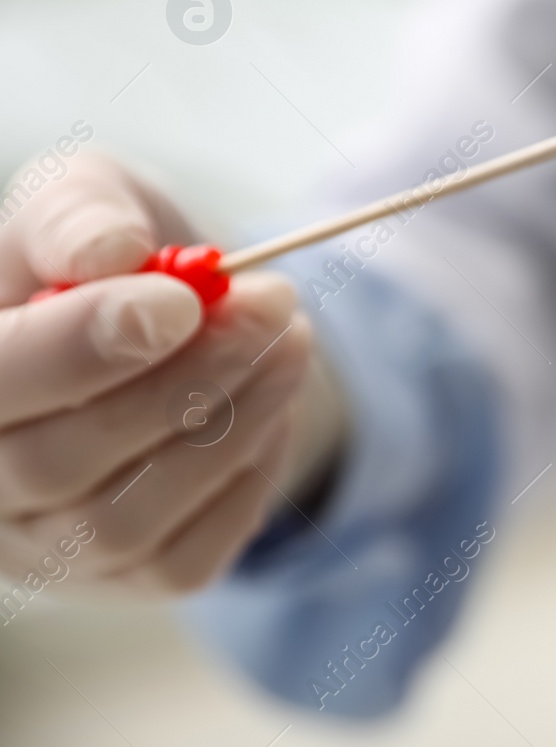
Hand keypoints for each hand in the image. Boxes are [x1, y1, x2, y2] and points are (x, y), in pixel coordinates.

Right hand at [0, 153, 334, 596]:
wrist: (172, 321)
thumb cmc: (107, 258)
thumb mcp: (85, 200)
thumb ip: (79, 214)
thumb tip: (114, 251)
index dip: (77, 350)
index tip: (181, 301)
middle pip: (53, 464)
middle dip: (180, 381)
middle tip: (270, 304)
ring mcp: (41, 548)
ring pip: (125, 518)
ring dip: (230, 423)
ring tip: (290, 338)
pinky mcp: (124, 579)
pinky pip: (187, 556)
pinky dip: (245, 474)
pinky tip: (270, 401)